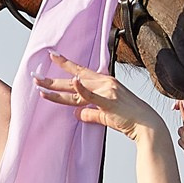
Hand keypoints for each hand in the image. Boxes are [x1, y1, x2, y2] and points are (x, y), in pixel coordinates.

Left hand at [34, 56, 162, 140]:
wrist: (147, 125)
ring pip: (76, 89)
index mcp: (105, 83)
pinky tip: (72, 82)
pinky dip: (82, 88)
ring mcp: (107, 91)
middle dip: (53, 79)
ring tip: (40, 87)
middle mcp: (105, 83)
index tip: (52, 57)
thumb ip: (90, 113)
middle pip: (73, 80)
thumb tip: (76, 114)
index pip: (81, 72)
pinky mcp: (109, 102)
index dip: (66, 65)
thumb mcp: (106, 115)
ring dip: (56, 89)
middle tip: (35, 77)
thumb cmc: (131, 119)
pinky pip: (92, 95)